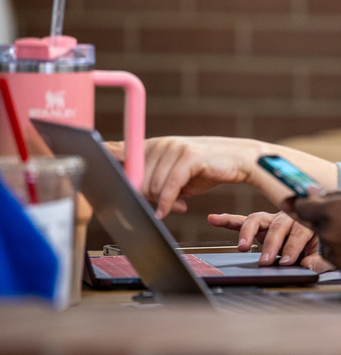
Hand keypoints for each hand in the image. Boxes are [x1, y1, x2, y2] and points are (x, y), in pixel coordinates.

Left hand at [106, 136, 259, 218]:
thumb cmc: (206, 170)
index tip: (88, 167)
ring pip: (151, 186)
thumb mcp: (174, 177)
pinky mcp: (188, 157)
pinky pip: (168, 187)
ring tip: (178, 204)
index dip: (102, 160)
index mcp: (152, 146)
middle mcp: (160, 143)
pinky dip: (167, 203)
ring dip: (162, 202)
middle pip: (136, 180)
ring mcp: (173, 148)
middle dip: (147, 197)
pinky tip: (169, 211)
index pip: (118, 150)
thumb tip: (132, 195)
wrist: (239, 161)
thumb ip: (152, 181)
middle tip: (166, 206)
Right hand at [208, 212, 335, 272]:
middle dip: (272, 244)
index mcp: (309, 222)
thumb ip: (320, 260)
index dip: (294, 246)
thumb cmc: (323, 245)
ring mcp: (273, 219)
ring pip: (258, 219)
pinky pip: (242, 221)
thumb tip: (307, 265)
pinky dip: (228, 220)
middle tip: (266, 260)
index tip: (287, 261)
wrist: (321, 231)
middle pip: (278, 226)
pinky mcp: (261, 225)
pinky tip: (214, 219)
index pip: (300, 232)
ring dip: (249, 232)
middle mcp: (289, 217)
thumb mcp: (328, 255)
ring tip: (242, 246)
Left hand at [284, 176, 340, 288]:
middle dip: (328, 222)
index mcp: (330, 213)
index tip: (292, 202)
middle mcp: (328, 237)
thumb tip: (314, 191)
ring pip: (330, 247)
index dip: (299, 203)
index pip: (301, 208)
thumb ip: (339, 191)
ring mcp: (338, 259)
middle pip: (317, 228)